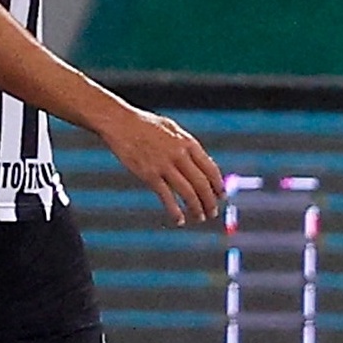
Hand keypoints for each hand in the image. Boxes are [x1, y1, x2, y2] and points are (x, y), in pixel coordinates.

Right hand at [101, 105, 222, 225]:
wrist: (120, 123)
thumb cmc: (146, 125)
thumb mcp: (172, 130)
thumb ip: (187, 146)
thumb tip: (202, 163)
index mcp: (188, 143)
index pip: (210, 168)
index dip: (218, 185)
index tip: (221, 196)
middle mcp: (179, 154)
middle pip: (202, 184)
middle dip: (210, 201)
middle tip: (212, 212)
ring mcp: (164, 165)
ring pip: (188, 193)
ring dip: (196, 208)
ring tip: (200, 217)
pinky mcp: (149, 175)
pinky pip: (167, 197)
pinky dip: (175, 211)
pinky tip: (179, 219)